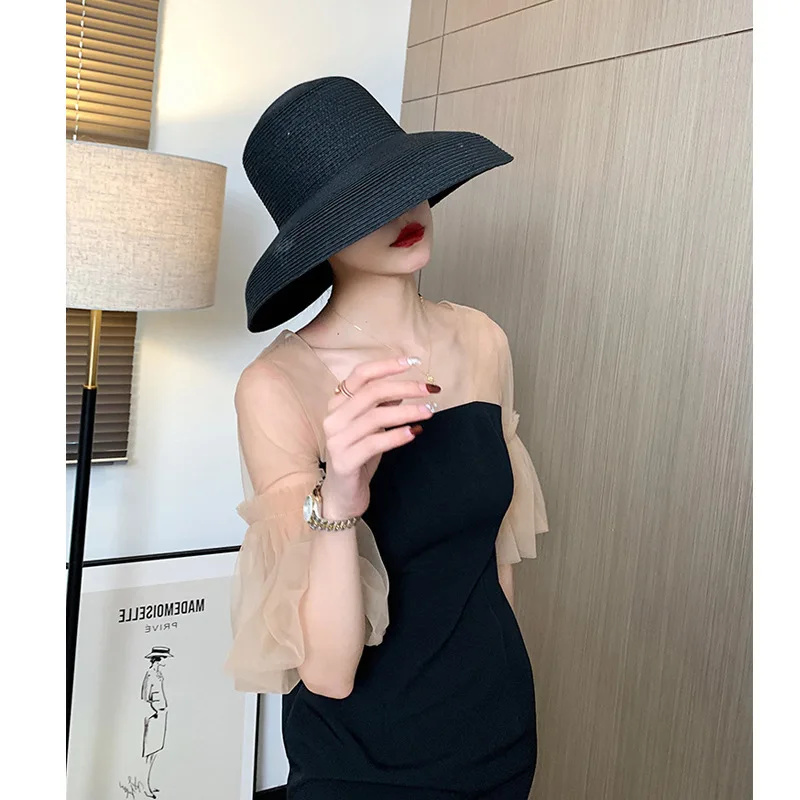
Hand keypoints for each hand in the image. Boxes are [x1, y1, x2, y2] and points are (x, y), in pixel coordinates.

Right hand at [321, 357, 439, 519]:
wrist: (342, 495)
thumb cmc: (358, 456)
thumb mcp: (372, 427)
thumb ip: (382, 406)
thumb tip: (404, 388)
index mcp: (337, 404)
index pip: (361, 375)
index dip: (387, 365)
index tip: (412, 362)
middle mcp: (333, 418)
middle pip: (371, 392)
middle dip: (405, 387)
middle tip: (430, 389)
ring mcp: (336, 440)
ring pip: (375, 417)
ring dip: (407, 411)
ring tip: (429, 411)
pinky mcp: (344, 461)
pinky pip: (374, 443)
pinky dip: (396, 436)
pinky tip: (414, 432)